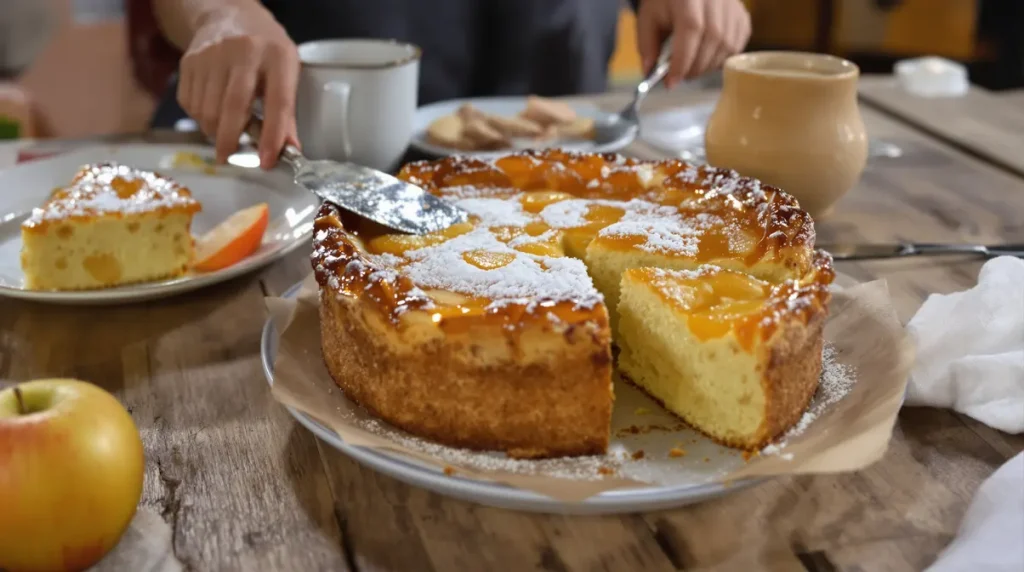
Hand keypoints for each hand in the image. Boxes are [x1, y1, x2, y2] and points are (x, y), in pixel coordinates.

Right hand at [176, 6, 298, 167]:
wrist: (227, 14)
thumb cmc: (265, 49)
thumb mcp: (286, 70)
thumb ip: (287, 111)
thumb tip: (289, 150)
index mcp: (277, 56)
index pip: (278, 103)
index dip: (272, 136)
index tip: (267, 162)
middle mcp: (243, 52)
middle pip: (233, 107)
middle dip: (230, 141)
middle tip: (231, 158)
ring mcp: (212, 55)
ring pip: (207, 110)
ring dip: (214, 132)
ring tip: (224, 133)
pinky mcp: (189, 61)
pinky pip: (190, 103)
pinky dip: (200, 118)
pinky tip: (211, 113)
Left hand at [636, 0, 750, 86]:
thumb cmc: (666, 4)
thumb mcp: (649, 19)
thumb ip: (647, 45)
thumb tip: (650, 72)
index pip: (691, 29)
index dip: (682, 60)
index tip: (671, 81)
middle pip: (713, 38)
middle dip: (695, 66)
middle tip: (681, 76)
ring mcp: (733, 6)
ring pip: (728, 44)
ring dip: (708, 65)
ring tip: (692, 68)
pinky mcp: (743, 15)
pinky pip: (737, 45)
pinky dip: (722, 59)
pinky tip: (707, 58)